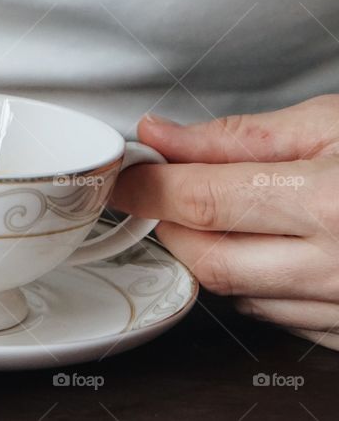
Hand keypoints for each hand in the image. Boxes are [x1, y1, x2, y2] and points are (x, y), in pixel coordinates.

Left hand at [111, 95, 338, 349]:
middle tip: (165, 194)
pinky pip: (276, 317)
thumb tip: (163, 136)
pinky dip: (253, 284)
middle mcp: (338, 266)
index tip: (121, 179)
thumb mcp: (336, 122)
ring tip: (224, 216)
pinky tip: (267, 252)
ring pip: (235, 293)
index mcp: (330, 202)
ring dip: (210, 255)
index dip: (144, 189)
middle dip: (170, 226)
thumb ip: (240, 135)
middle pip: (205, 257)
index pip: (198, 201)